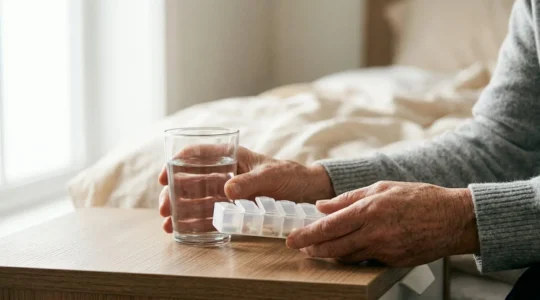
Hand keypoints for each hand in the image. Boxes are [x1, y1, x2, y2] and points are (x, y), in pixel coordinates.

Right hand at [158, 146, 333, 232]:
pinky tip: (184, 231)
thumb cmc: (290, 175)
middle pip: (191, 180)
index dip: (177, 163)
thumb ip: (250, 182)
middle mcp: (225, 173)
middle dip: (174, 193)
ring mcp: (227, 193)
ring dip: (181, 211)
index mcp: (231, 156)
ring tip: (169, 224)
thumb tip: (226, 191)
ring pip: (197, 200)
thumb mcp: (271, 175)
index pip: (198, 154)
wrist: (308, 193)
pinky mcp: (234, 210)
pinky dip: (196, 223)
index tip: (165, 177)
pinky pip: (211, 215)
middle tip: (165, 209)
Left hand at [286, 181, 478, 266]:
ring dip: (330, 255)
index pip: (328, 227)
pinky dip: (352, 256)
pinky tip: (347, 250)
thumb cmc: (419, 198)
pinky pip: (365, 261)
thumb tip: (322, 206)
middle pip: (333, 247)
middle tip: (300, 247)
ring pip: (347, 258)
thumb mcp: (382, 187)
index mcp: (369, 210)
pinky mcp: (393, 262)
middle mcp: (374, 233)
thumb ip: (348, 198)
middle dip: (312, 249)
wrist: (453, 219)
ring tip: (319, 249)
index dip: (307, 235)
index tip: (292, 239)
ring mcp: (384, 250)